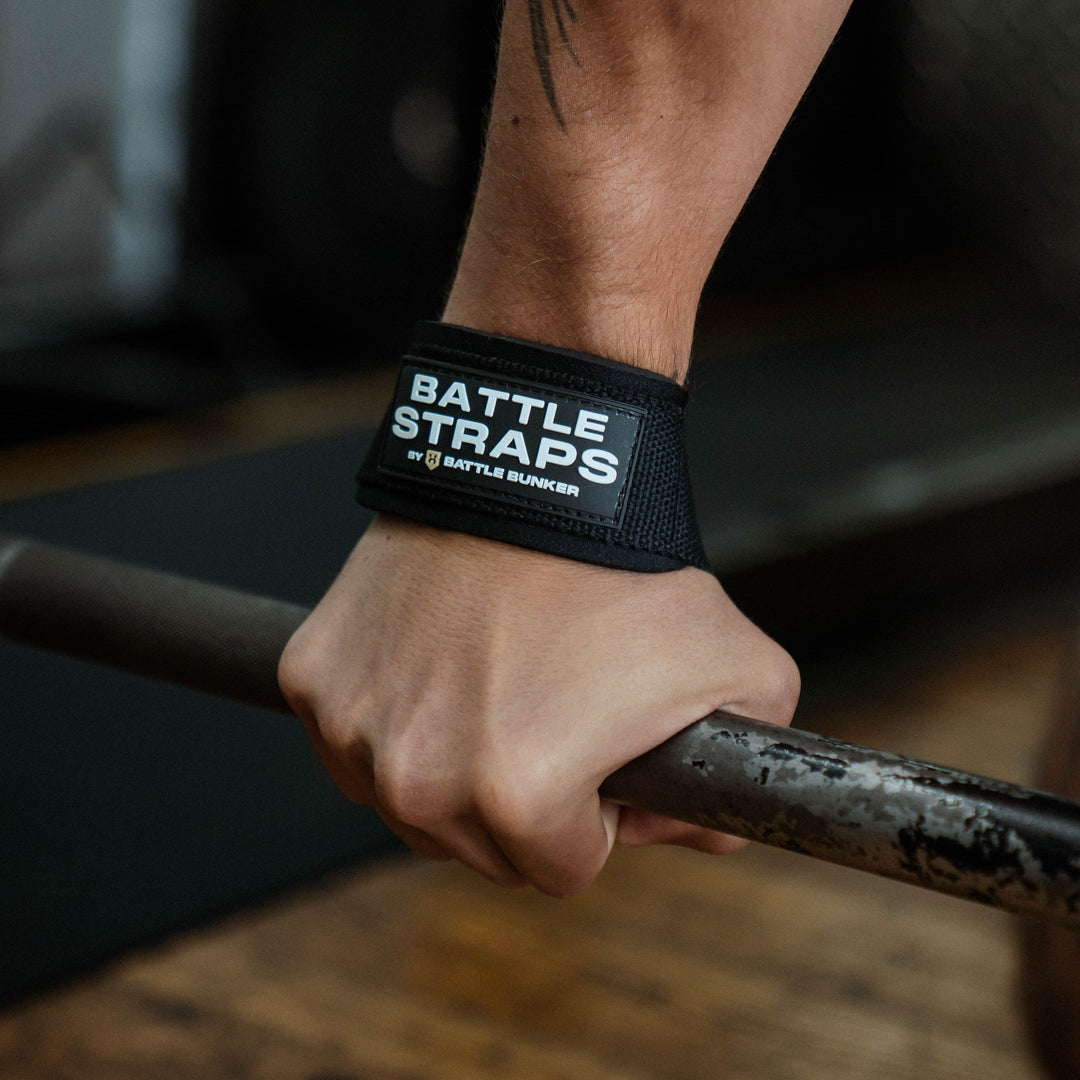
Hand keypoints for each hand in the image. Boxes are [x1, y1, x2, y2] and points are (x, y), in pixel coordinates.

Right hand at [278, 514, 799, 896]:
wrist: (533, 466)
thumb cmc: (626, 567)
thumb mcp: (741, 671)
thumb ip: (746, 768)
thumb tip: (703, 827)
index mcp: (519, 796)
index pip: (563, 870)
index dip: (596, 814)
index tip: (599, 753)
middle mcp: (419, 779)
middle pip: (480, 849)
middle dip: (524, 801)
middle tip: (551, 714)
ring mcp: (354, 727)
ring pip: (411, 804)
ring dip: (453, 767)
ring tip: (496, 684)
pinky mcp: (313, 678)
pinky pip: (356, 742)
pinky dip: (394, 719)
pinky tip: (439, 664)